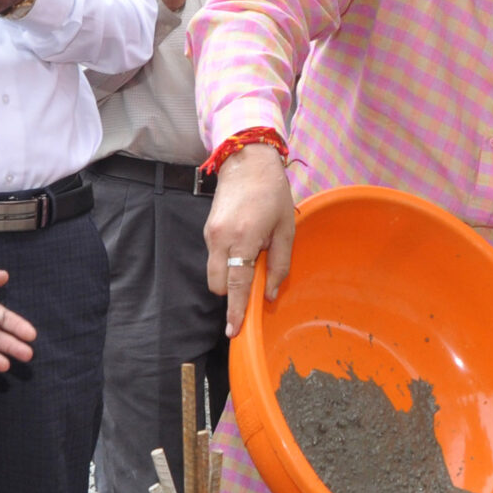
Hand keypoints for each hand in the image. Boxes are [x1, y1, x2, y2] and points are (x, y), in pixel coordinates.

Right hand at [205, 146, 297, 335]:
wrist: (246, 161)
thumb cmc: (272, 193)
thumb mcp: (286, 229)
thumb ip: (280, 265)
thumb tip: (269, 295)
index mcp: (243, 239)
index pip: (237, 285)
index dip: (236, 311)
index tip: (233, 331)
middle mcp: (220, 239)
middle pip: (219, 285)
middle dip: (233, 294)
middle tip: (254, 286)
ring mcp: (210, 235)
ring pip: (214, 274)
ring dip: (230, 277)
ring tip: (252, 259)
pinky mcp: (207, 231)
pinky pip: (214, 258)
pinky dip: (227, 263)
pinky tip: (244, 247)